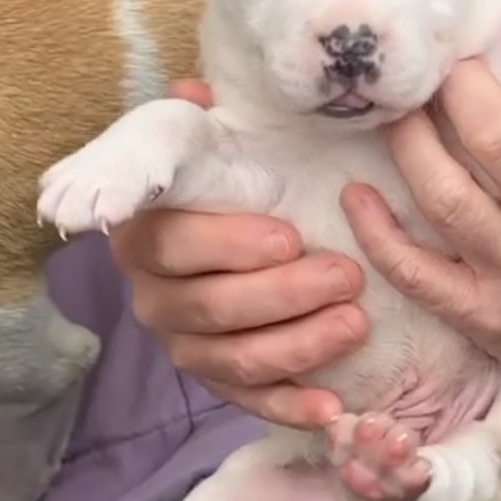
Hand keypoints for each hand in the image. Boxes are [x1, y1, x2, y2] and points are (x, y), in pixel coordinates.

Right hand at [109, 81, 359, 427]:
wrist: (257, 222)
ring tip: (356, 322)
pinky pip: (250, 403)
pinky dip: (291, 408)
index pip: (172, 244)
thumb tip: (193, 92)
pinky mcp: (219, 382)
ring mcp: (184, 345)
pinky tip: (334, 408)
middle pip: (210, 307)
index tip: (287, 236)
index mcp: (144, 233)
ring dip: (299, 345)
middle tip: (346, 273)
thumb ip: (199, 121)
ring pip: (234, 359)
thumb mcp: (216, 140)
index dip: (227, 244)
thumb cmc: (236, 176)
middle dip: (284, 295)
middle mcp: (152, 296)